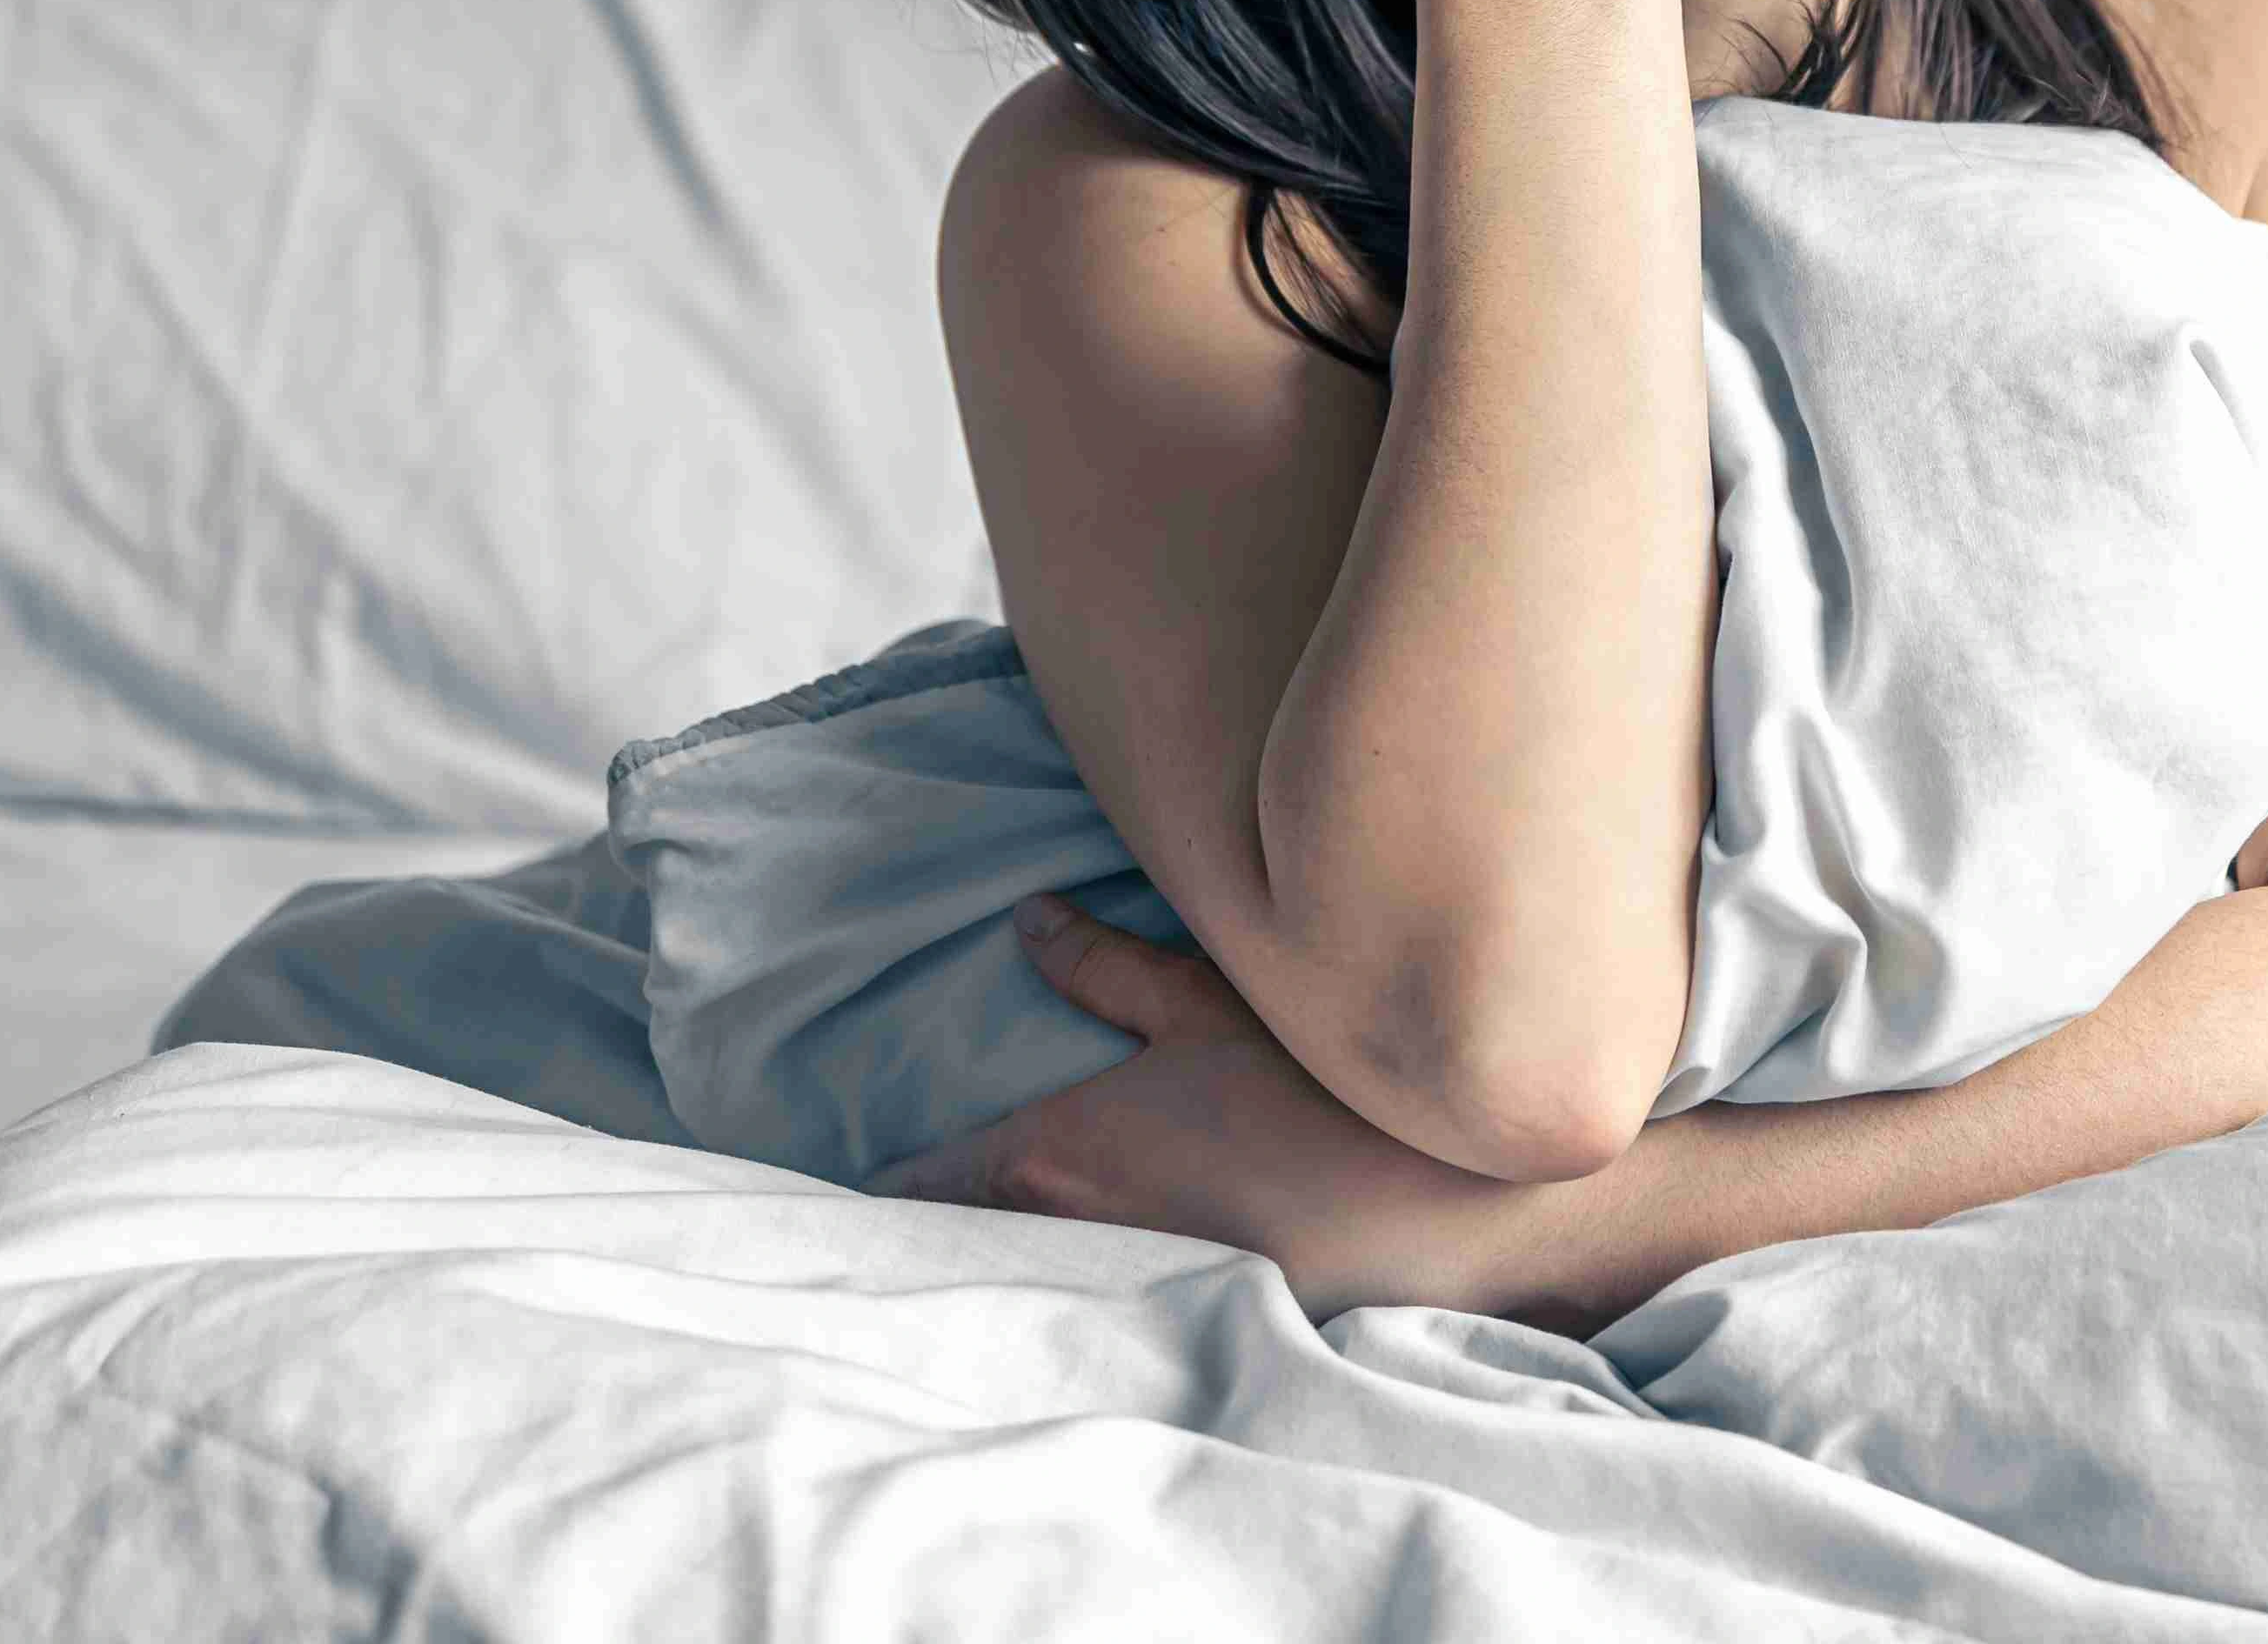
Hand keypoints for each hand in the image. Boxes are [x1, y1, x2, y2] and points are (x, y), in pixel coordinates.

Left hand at [873, 894, 1612, 1331]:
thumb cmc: (1327, 1091)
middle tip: (870, 1234)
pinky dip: (1066, 1318)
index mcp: (1051, 1160)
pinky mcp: (1182, 1346)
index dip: (854, 1196)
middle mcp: (1067, 1247)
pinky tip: (1080, 1302)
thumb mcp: (1213, 1000)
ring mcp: (1122, 1308)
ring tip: (963, 1269)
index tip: (811, 1195)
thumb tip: (1027, 921)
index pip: (905, 1194)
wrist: (1457, 1211)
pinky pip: (1088, 1333)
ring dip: (988, 1284)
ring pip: (1015, 1302)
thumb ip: (1106, 966)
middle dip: (909, 1250)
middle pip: (946, 1264)